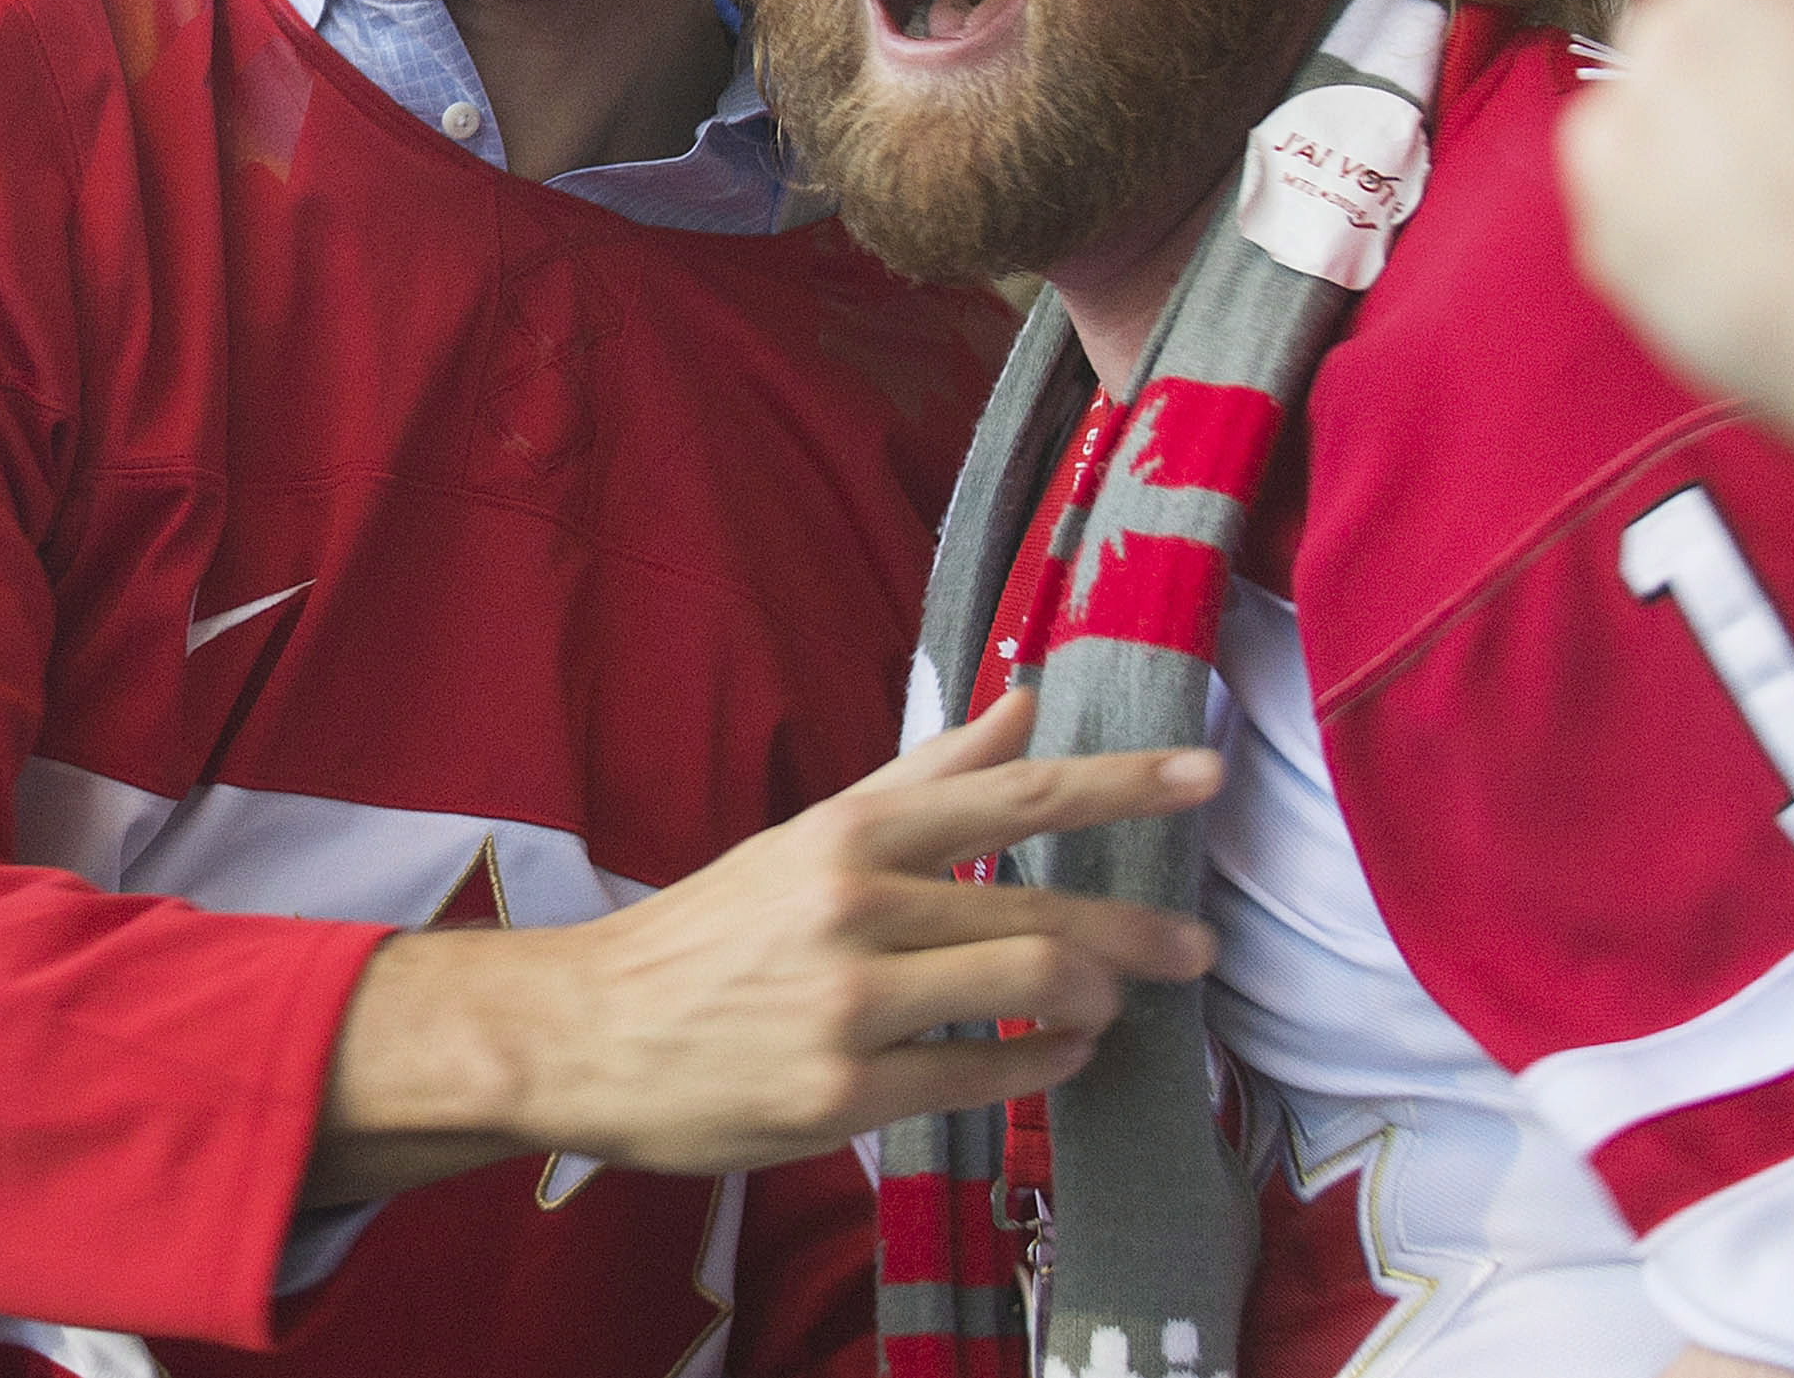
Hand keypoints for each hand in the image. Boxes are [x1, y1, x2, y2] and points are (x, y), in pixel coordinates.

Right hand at [309, 688, 1219, 1198]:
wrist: (586, 1031)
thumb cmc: (712, 927)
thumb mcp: (814, 833)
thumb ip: (927, 773)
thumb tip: (1024, 698)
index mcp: (853, 830)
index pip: (1017, 793)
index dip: (1123, 783)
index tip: (1206, 777)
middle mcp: (857, 904)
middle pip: (1041, 908)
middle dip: (1137, 931)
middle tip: (1197, 947)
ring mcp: (848, 1003)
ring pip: (1024, 990)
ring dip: (1094, 1000)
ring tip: (1115, 1004)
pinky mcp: (838, 1095)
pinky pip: (978, 1079)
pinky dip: (1042, 1068)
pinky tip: (1064, 1057)